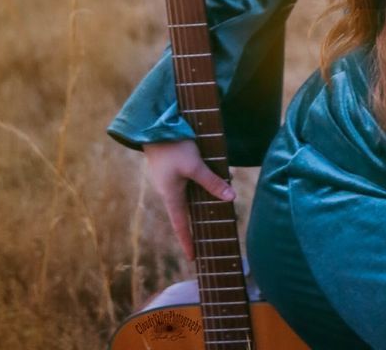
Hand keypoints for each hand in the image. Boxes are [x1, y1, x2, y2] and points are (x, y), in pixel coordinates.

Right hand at [142, 139, 235, 260]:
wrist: (155, 126)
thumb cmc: (174, 148)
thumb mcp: (195, 166)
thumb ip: (212, 182)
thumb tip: (231, 198)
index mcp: (171, 196)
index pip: (180, 226)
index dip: (188, 242)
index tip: (193, 258)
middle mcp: (168, 192)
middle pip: (186, 213)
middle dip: (198, 224)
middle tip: (209, 237)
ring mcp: (169, 181)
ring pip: (189, 196)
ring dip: (203, 200)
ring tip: (219, 205)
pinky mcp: (172, 170)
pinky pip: (188, 183)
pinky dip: (200, 186)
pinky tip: (213, 179)